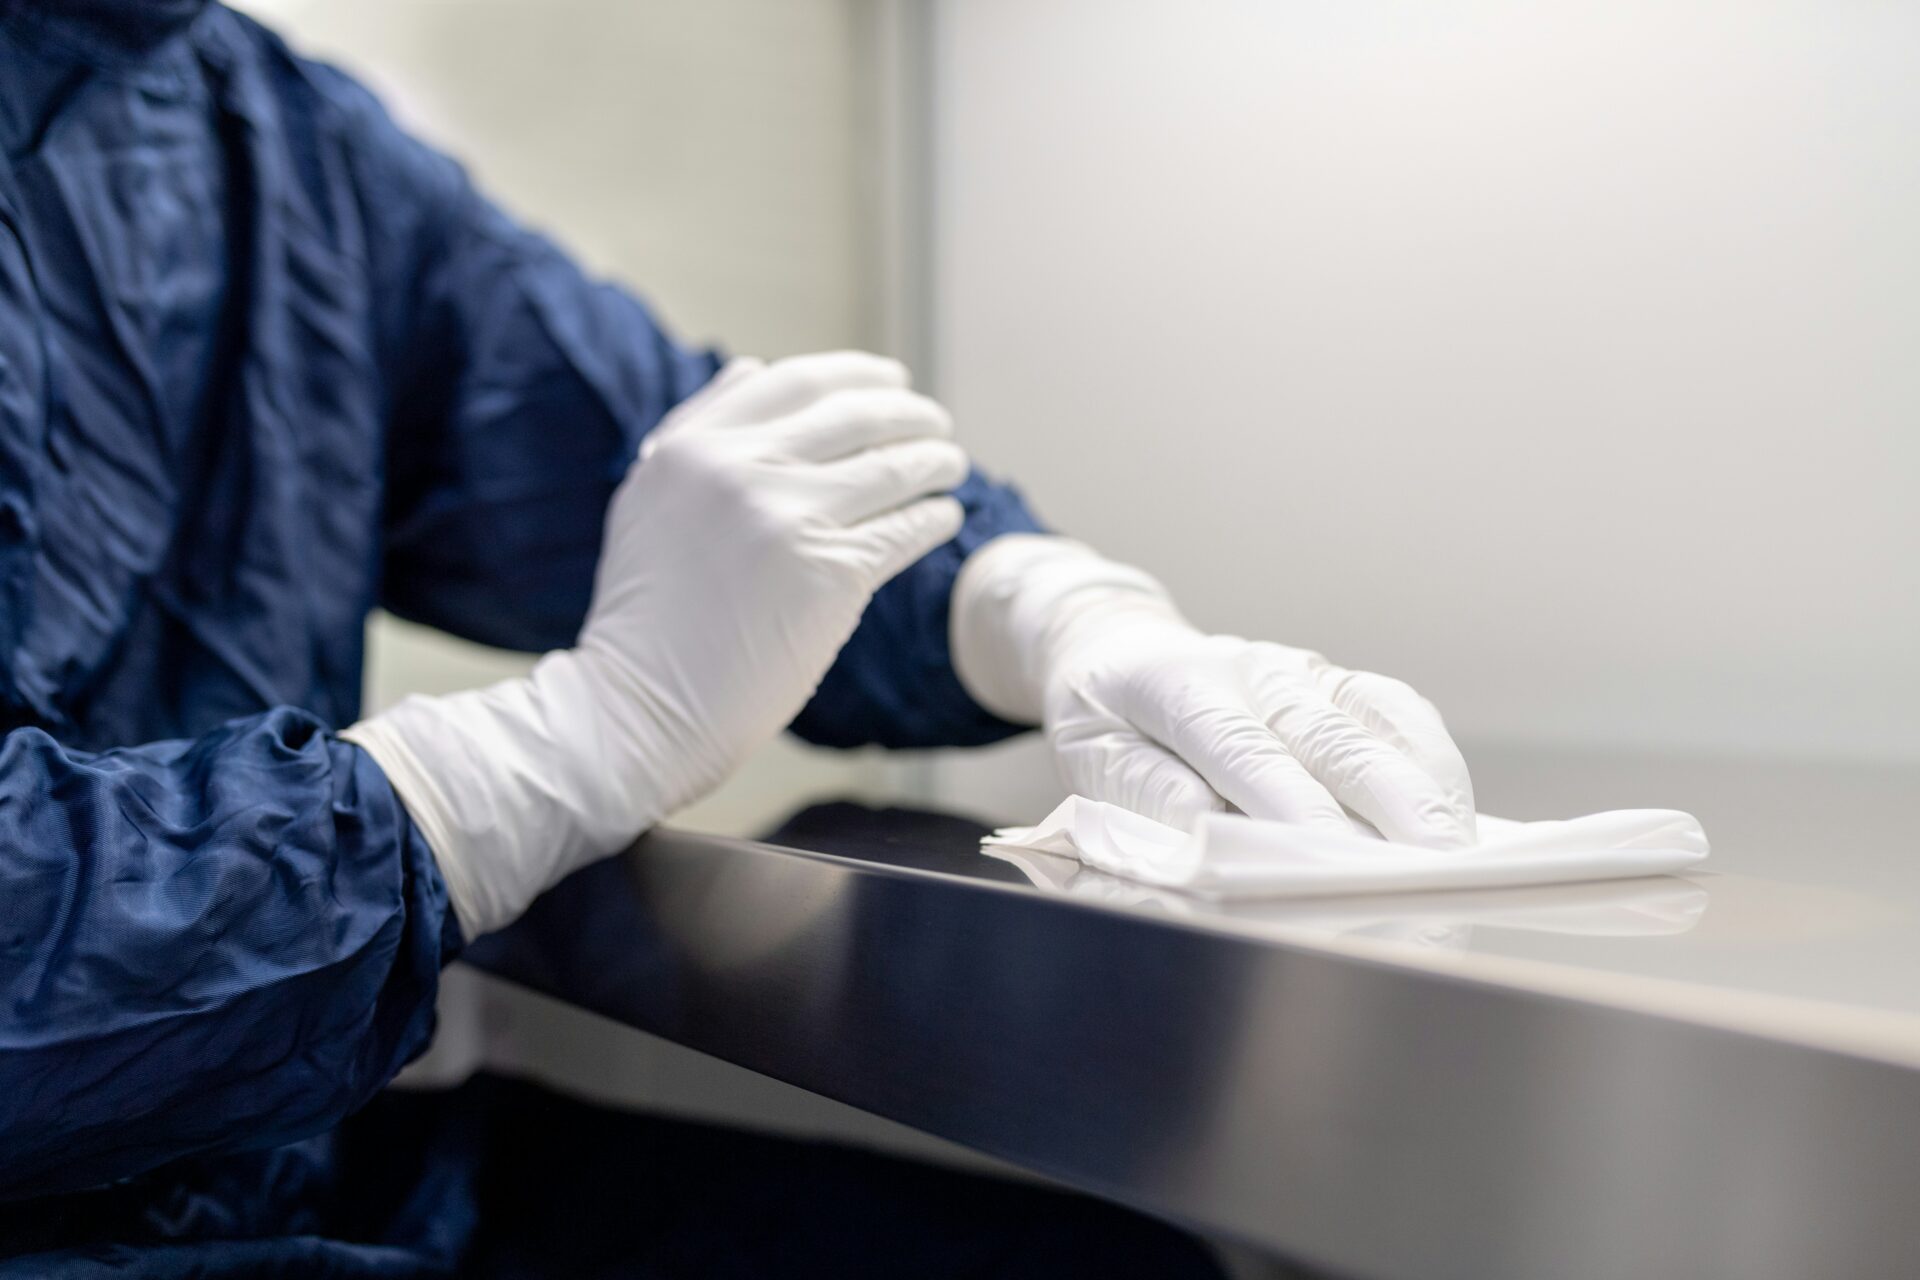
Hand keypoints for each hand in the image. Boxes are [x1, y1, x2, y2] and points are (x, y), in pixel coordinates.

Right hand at [579, 352, 967, 815]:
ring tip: (951, 465)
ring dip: (935, 462)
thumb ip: (698, 428)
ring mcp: (789, 520)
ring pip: (890, 468)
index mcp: (694, 445)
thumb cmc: (645, 615)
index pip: (797, 382)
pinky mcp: (831, 575)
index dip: (857, 375)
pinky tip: (945, 517)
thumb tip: (758, 367)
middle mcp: (741, 470)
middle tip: (937, 423)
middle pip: (854, 417)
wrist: (640, 706)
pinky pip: (904, 529)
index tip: (891, 382)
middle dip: (910, 414)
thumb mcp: (648, 498)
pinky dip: (934, 518)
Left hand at [1045, 627, 1475, 844]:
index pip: (1246, 751)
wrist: (1121, 648)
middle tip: (1431, 876)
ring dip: (1426, 793)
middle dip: (1390, 811)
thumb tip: (1211, 831)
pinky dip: (1434, 765)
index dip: (1295, 807)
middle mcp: (1254, 670)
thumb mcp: (1093, 759)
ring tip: (1459, 861)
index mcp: (1180, 686)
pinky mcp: (1339, 682)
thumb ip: (1147, 794)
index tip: (1339, 863)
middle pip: (1333, 739)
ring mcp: (1304, 670)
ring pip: (1380, 725)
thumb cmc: (1106, 721)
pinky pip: (1400, 715)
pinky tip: (1456, 816)